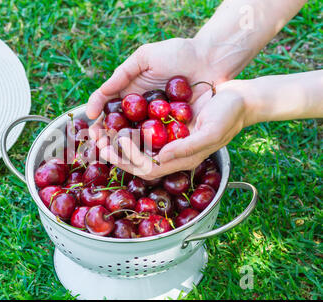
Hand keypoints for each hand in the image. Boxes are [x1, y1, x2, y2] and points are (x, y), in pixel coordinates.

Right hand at [86, 38, 211, 140]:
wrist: (208, 59)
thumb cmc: (176, 53)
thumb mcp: (144, 58)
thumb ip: (121, 74)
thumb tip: (100, 96)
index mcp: (130, 97)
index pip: (109, 114)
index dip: (99, 123)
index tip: (92, 129)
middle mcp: (141, 114)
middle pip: (119, 132)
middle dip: (107, 140)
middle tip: (100, 144)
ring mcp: (158, 124)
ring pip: (136, 142)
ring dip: (123, 149)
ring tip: (114, 152)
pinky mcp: (175, 132)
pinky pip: (160, 144)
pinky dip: (148, 150)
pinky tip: (138, 154)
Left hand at [97, 81, 248, 179]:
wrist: (240, 98)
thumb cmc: (229, 115)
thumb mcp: (211, 132)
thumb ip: (186, 148)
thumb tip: (160, 158)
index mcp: (180, 159)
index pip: (148, 168)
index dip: (129, 160)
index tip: (117, 142)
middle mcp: (170, 154)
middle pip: (136, 162)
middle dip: (115, 155)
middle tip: (97, 143)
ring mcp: (167, 141)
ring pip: (135, 148)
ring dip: (116, 143)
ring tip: (99, 133)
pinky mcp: (166, 127)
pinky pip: (142, 132)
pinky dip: (126, 128)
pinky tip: (115, 119)